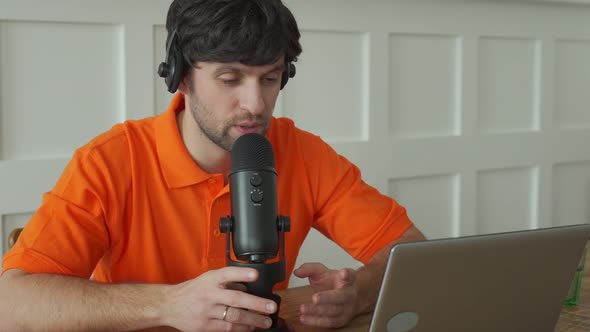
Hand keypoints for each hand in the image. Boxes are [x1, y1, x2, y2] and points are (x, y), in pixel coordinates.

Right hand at [162, 267, 276, 331]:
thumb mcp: (208, 279)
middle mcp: (208, 294)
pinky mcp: (204, 327)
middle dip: (256, 304)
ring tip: (265, 322)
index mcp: (210, 280)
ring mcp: (206, 312)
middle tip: (270, 307)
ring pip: (233, 317)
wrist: (169, 305)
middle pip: (235, 299)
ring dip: (252, 321)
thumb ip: (227, 281)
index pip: (227, 274)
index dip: (242, 274)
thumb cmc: (192, 291)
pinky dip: (240, 329)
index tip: (256, 275)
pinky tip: (250, 328)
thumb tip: (248, 286)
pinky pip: (226, 329)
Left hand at [293, 263, 358, 327]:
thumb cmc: (334, 284)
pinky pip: (329, 322)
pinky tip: (304, 318)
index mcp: (347, 280)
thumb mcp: (322, 273)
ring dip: (318, 311)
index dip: (347, 274)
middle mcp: (350, 294)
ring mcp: (347, 309)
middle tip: (315, 297)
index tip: (343, 273)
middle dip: (328, 297)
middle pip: (341, 296)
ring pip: (334, 311)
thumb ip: (309, 269)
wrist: (348, 299)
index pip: (350, 275)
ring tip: (303, 308)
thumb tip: (297, 272)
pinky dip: (316, 321)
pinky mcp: (341, 320)